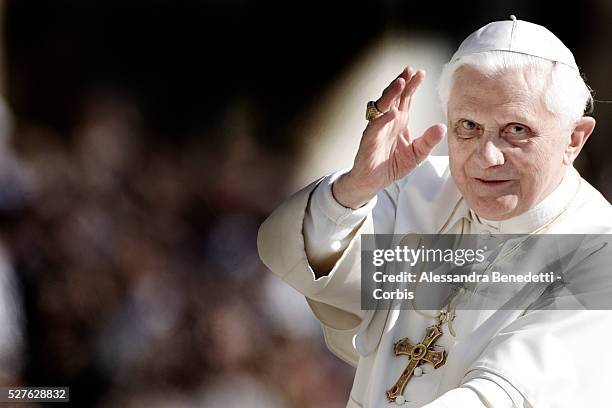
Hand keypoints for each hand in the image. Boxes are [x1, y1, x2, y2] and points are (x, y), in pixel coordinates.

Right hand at [333, 66, 445, 208]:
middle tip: (409, 70)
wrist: (373, 182)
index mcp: (400, 121)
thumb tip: (442, 127)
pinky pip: (376, 126)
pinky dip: (384, 119)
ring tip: (400, 83)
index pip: (406, 98)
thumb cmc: (391, 166)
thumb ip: (428, 141)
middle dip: (401, 82)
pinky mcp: (369, 139)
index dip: (412, 85)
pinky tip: (393, 112)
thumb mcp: (417, 154)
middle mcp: (388, 121)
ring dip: (391, 94)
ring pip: (383, 106)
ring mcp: (377, 128)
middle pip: (394, 96)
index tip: (421, 73)